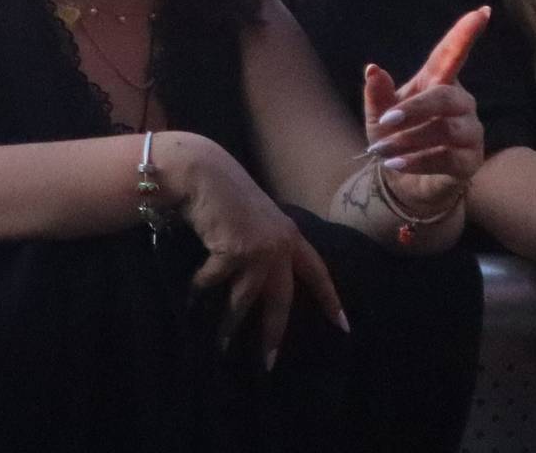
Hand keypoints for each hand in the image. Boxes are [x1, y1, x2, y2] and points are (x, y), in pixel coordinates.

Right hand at [179, 137, 346, 369]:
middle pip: (281, 302)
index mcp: (292, 237)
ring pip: (244, 301)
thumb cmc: (225, 190)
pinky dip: (200, 291)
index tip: (344, 326)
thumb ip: (267, 240)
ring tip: (222, 347)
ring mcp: (258, 251)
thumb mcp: (257, 216)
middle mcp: (280, 247)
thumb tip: (264, 270)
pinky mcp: (233, 253)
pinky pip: (213, 283)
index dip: (330, 300)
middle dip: (273, 334)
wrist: (203, 172)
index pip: (318, 273)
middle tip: (269, 363)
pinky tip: (191, 300)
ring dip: (230, 325)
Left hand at [362, 7, 489, 215]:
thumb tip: (373, 68)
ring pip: (446, 130)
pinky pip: (446, 158)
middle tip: (385, 121)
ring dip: (409, 139)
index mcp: (438, 84)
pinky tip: (395, 163)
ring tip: (380, 148)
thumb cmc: (396, 137)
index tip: (482, 11)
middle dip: (416, 108)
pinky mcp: (469, 161)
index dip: (465, 34)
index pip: (452, 55)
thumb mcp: (379, 115)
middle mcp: (460, 105)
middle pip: (446, 97)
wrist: (405, 180)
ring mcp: (469, 133)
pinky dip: (417, 160)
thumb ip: (378, 94)